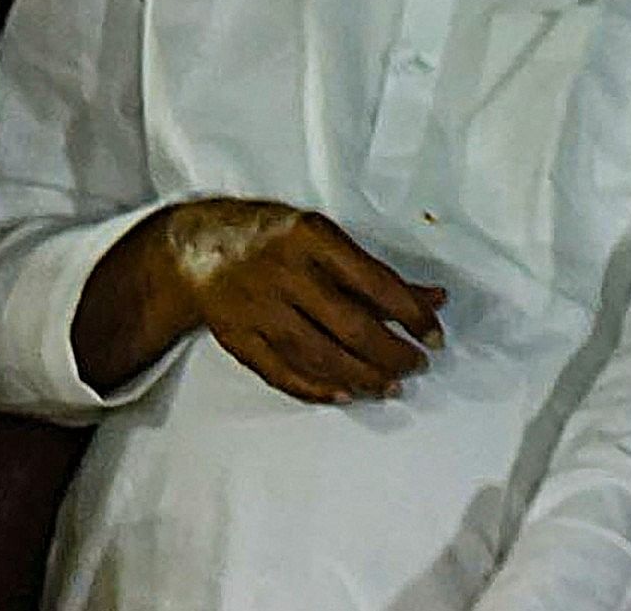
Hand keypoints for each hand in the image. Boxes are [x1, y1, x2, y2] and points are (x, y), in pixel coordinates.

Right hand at [158, 198, 446, 404]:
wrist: (195, 249)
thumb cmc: (271, 239)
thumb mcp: (323, 238)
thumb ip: (376, 273)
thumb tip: (435, 300)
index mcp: (309, 237)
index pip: (374, 282)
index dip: (412, 315)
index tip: (434, 336)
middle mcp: (281, 271)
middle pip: (350, 326)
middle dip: (392, 354)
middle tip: (415, 365)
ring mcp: (255, 307)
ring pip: (318, 355)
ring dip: (362, 377)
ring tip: (390, 385)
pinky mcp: (236, 337)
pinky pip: (281, 372)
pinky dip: (317, 389)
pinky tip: (346, 394)